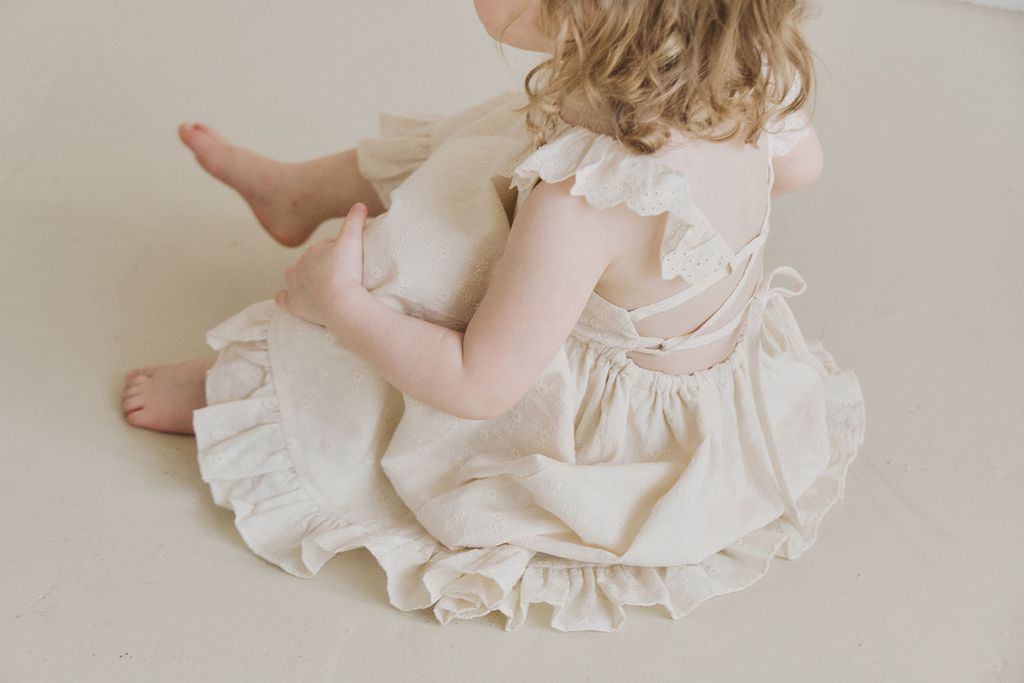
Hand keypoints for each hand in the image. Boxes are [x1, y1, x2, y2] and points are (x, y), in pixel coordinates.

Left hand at [275, 203, 368, 326]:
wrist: (341, 304)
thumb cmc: (347, 273)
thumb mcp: (353, 242)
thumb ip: (355, 222)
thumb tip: (360, 204)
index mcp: (312, 251)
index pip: (326, 248)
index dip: (339, 254)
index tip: (351, 262)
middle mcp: (299, 267)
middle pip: (311, 263)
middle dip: (323, 266)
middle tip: (341, 276)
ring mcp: (294, 286)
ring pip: (293, 277)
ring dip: (303, 279)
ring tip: (319, 286)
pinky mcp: (293, 305)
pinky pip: (283, 299)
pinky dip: (285, 298)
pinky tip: (291, 299)